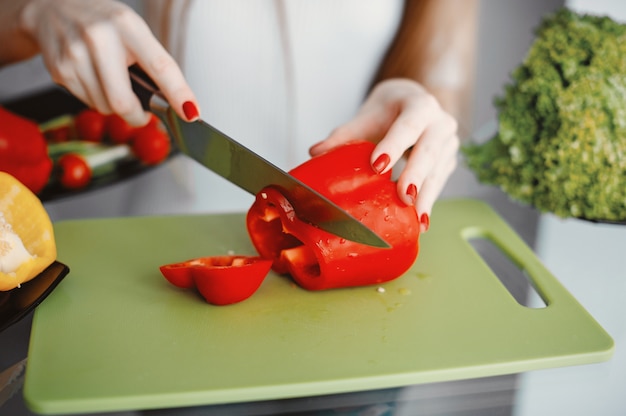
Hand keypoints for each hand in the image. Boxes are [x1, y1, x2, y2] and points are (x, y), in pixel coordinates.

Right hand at [18, 0, 198, 125]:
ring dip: (115, 106)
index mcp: (127, 26)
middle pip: (123, 102)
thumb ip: (153, 62)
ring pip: (106, 108)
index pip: (160, 66)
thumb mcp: (133, 30)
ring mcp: (75, 55)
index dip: (178, 93)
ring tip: (111, 81)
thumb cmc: (103, 22)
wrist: (52, 7)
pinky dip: (97, 99)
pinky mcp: (59, 70)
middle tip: (143, 114)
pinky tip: (93, 78)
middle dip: (138, 116)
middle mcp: (99, 38)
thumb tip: (177, 102)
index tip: (191, 113)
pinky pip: (88, 104)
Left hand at [309, 78, 458, 229]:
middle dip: (416, 175)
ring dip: (426, 197)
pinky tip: (420, 221)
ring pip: (438, 172)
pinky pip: (439, 184)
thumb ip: (344, 135)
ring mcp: (449, 144)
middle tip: (404, 197)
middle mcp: (440, 123)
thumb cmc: (389, 110)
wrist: (416, 104)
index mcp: (419, 105)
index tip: (377, 166)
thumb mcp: (367, 116)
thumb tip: (315, 153)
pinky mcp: (448, 162)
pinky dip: (428, 202)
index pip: (408, 125)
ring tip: (416, 219)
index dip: (394, 145)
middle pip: (429, 151)